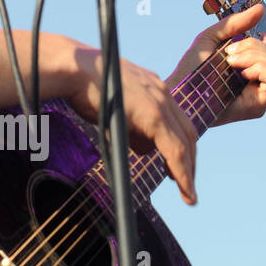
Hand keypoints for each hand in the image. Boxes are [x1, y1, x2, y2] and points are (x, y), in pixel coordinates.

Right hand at [66, 45, 197, 204]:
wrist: (75, 71)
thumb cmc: (86, 88)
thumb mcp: (116, 110)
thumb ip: (133, 128)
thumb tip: (144, 149)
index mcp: (154, 89)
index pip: (177, 121)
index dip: (183, 146)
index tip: (181, 166)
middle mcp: (163, 93)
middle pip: (188, 132)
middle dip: (190, 162)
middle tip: (188, 185)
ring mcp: (160, 103)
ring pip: (185, 144)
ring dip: (188, 171)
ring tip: (188, 194)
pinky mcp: (154, 116)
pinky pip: (175, 150)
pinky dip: (182, 173)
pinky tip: (184, 189)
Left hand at [165, 2, 265, 126]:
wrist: (180, 91)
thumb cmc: (192, 68)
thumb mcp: (212, 37)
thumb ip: (235, 23)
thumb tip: (261, 9)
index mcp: (253, 69)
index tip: (263, 35)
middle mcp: (259, 84)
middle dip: (256, 47)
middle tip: (230, 54)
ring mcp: (260, 96)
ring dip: (256, 56)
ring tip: (231, 62)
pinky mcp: (259, 106)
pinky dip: (261, 68)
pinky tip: (241, 73)